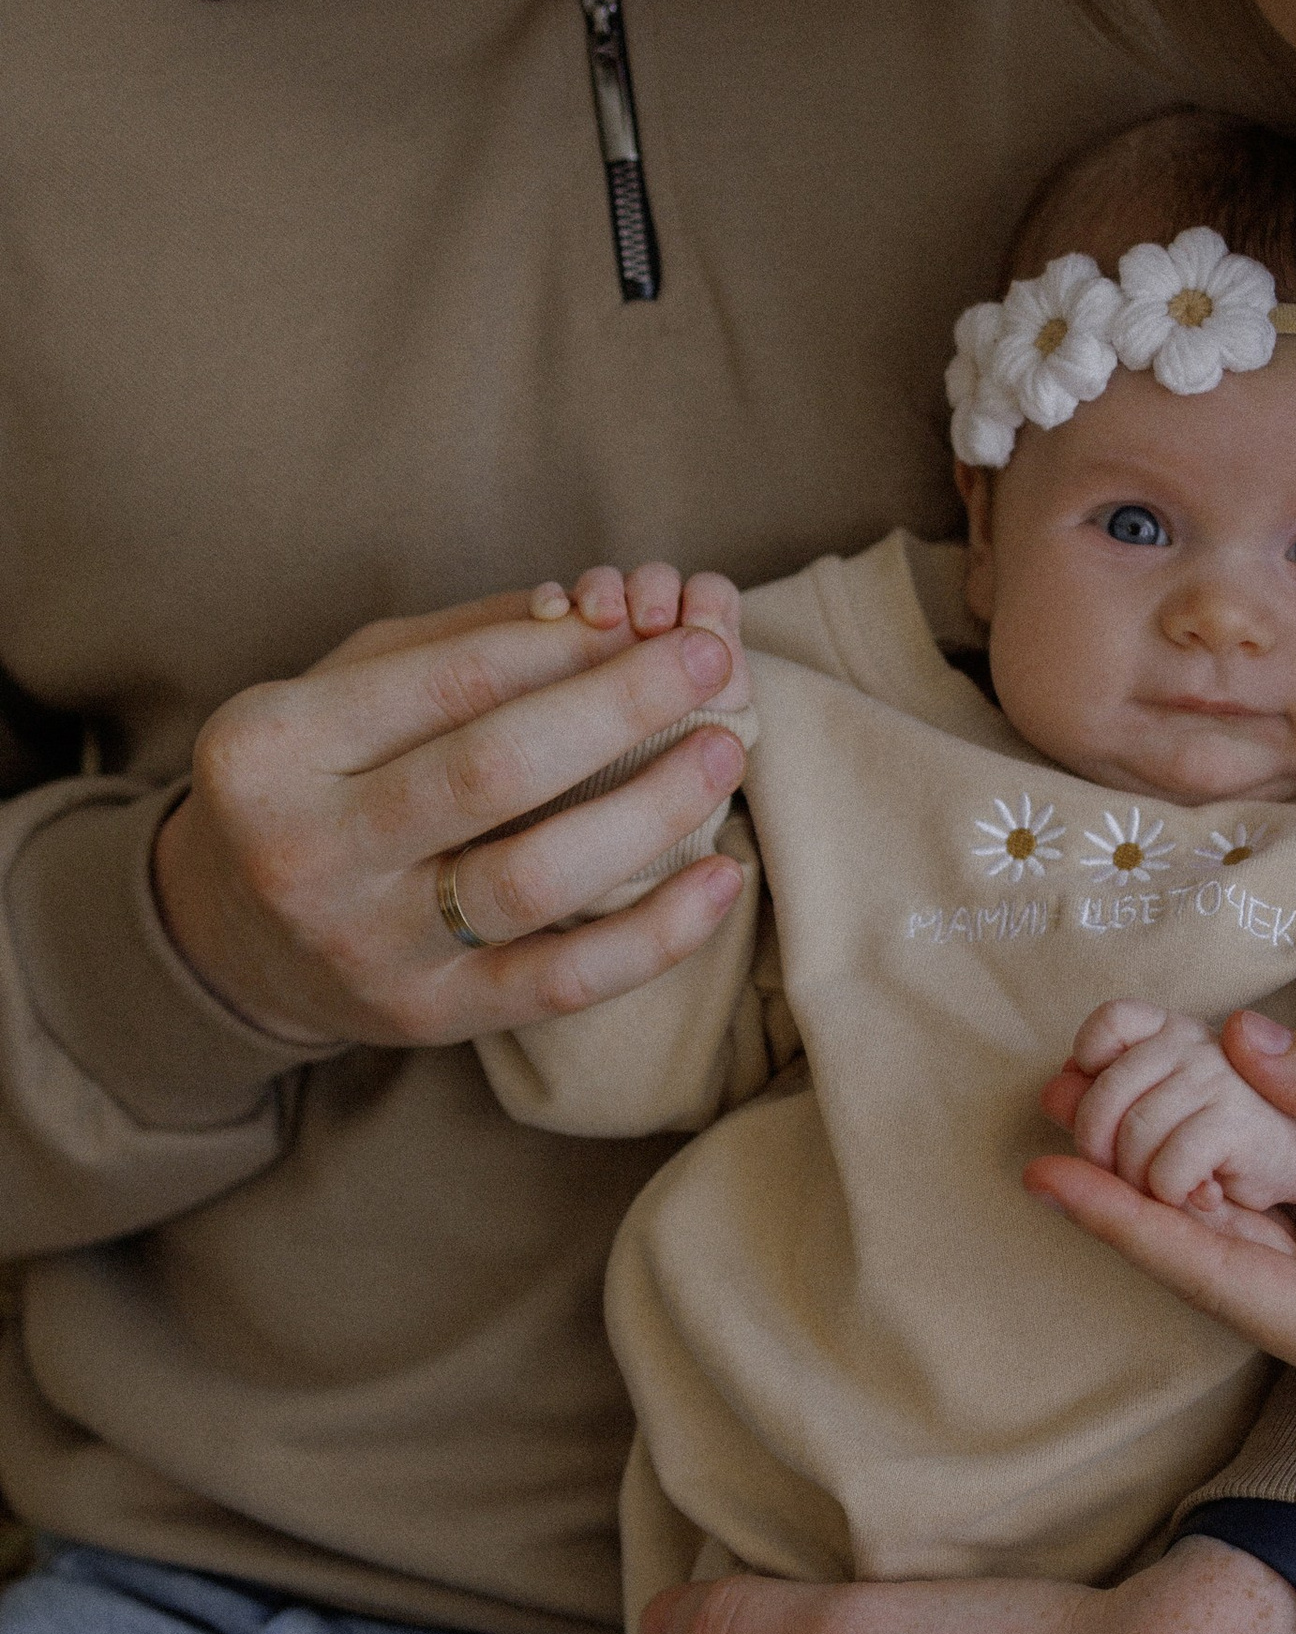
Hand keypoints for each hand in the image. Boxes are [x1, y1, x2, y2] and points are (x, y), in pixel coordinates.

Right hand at [152, 569, 751, 1048]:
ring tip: (723, 752)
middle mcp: (307, 850)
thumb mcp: (349, 686)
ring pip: (537, 878)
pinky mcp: (429, 1017)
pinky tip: (722, 878)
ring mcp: (367, 944)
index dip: (565, 648)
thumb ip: (466, 643)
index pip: (447, 681)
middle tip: (710, 660)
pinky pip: (563, 980)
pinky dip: (657, 934)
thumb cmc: (318, 779)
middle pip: (494, 770)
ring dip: (651, 810)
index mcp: (274, 744)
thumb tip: (604, 615)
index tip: (655, 619)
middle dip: (621, 707)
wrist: (236, 935)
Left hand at [1026, 1011, 1295, 1412]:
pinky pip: (1291, 1232)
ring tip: (1089, 1105)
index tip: (1041, 1173)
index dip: (1119, 1216)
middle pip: (1217, 1256)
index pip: (1209, 1271)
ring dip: (1182, 1170)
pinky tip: (1186, 1123)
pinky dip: (1245, 1177)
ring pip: (1248, 1240)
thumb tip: (1235, 1043)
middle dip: (1135, 1179)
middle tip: (1051, 1107)